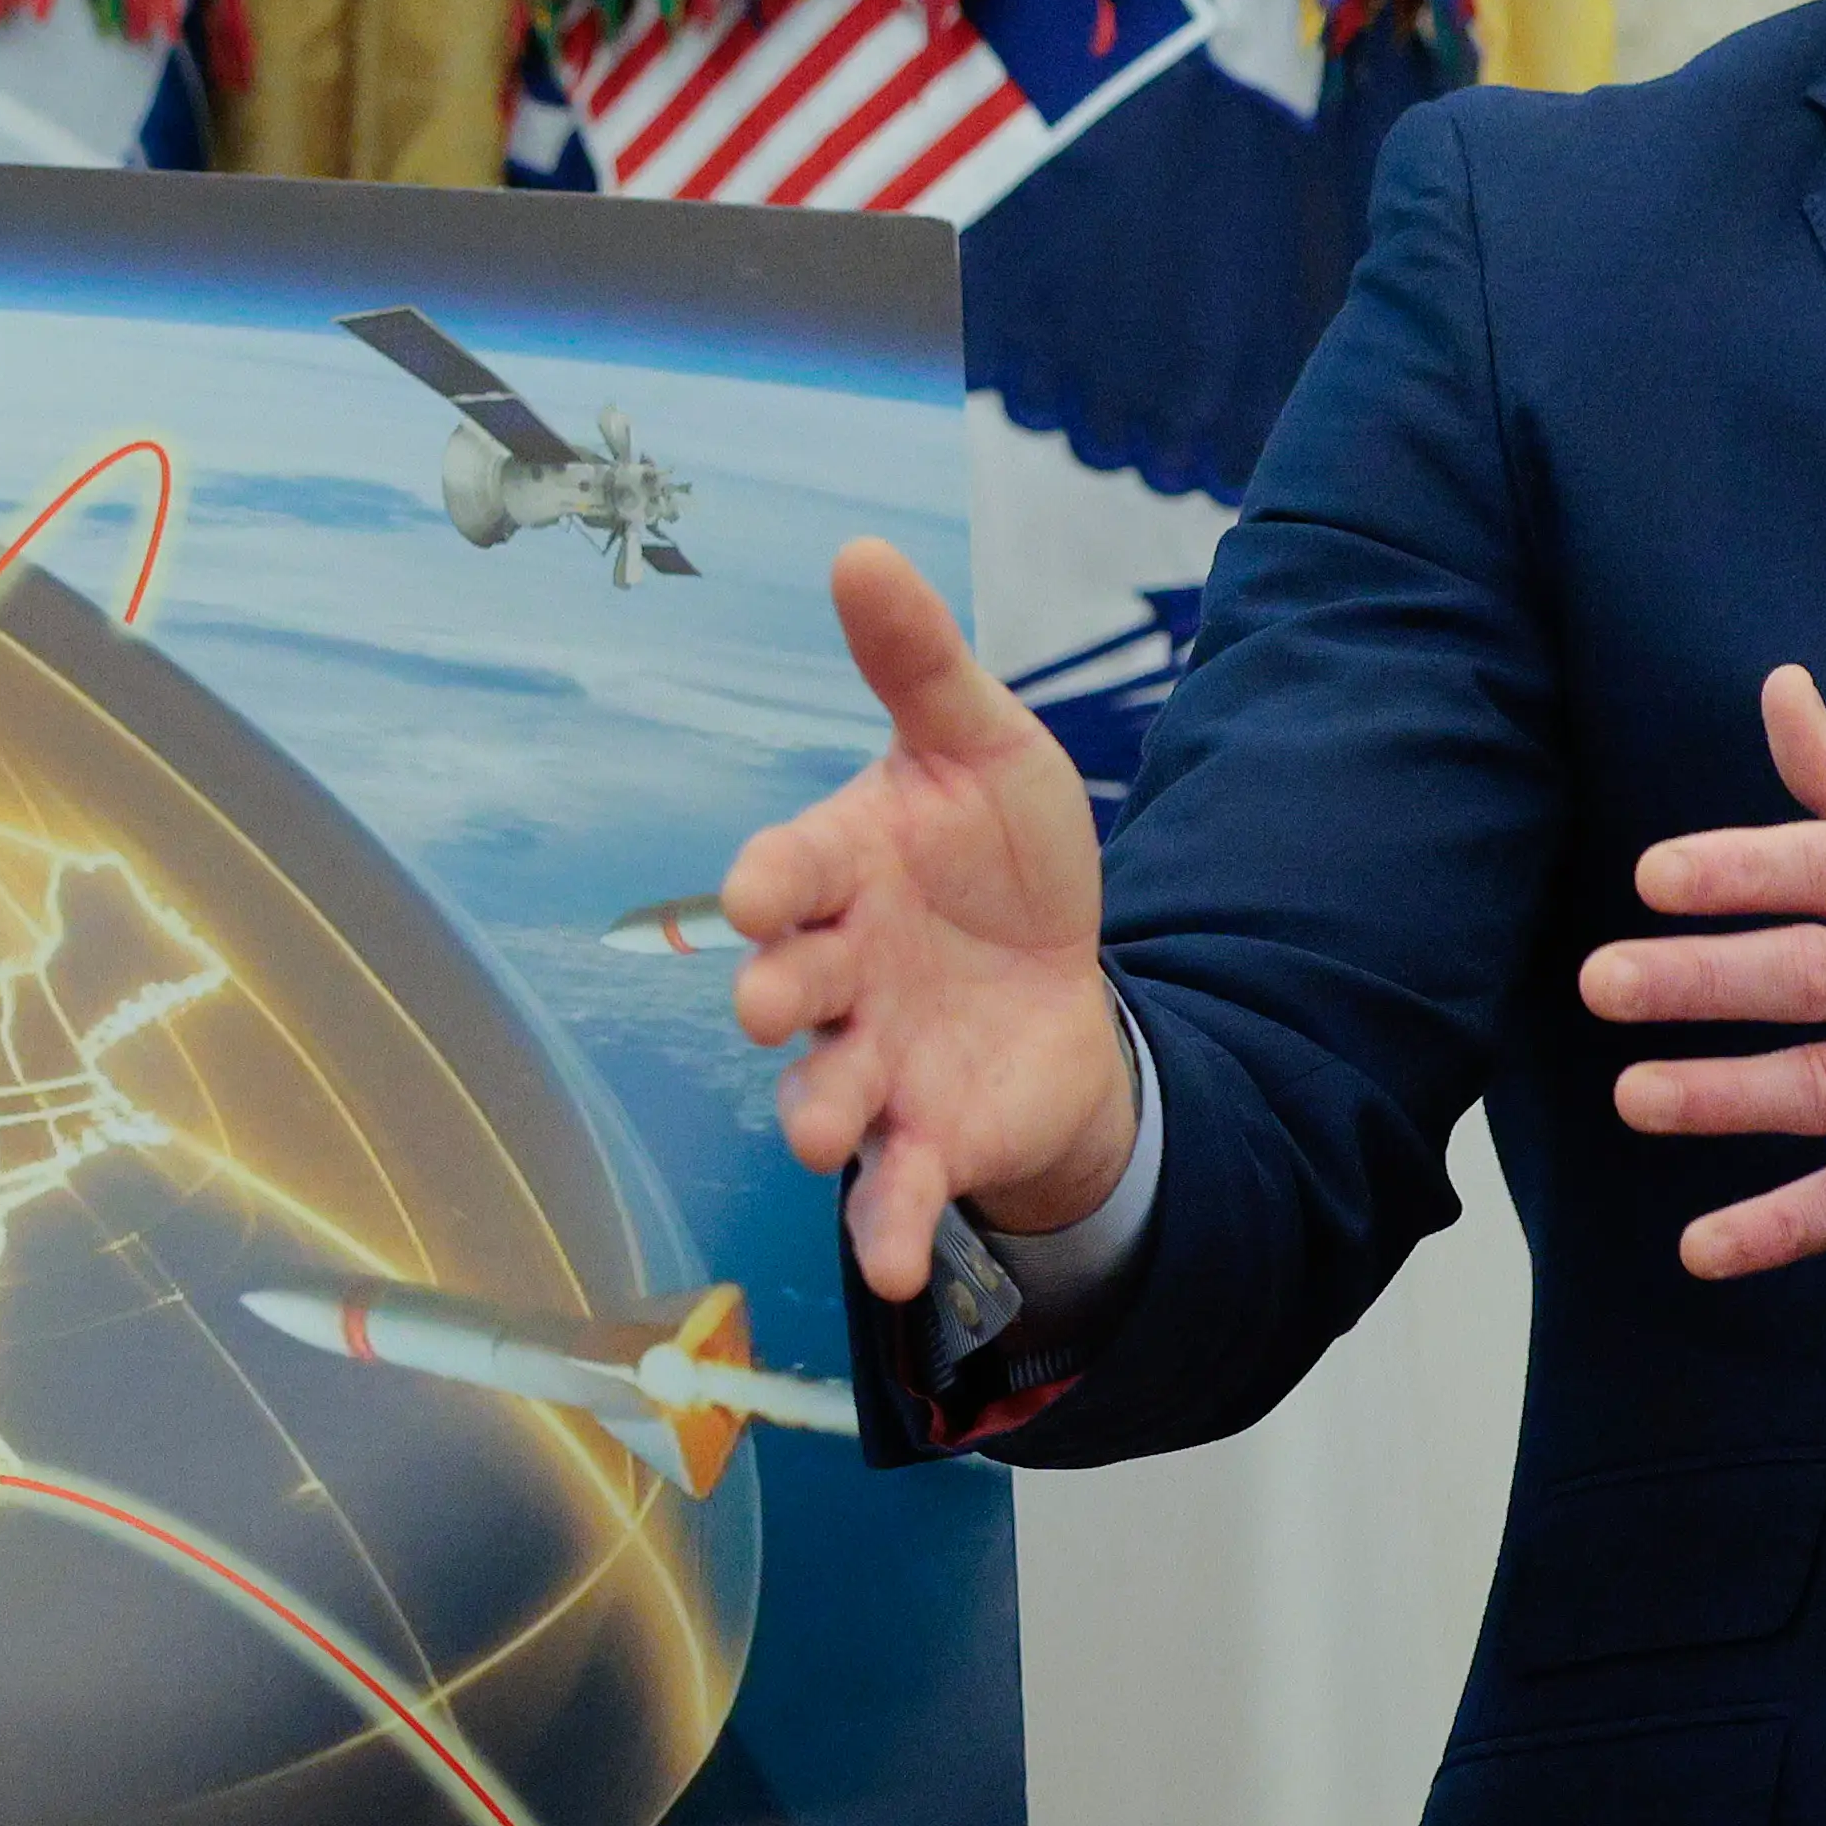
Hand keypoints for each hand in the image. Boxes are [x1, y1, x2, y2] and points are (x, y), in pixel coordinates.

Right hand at [715, 544, 1131, 1301]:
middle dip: (780, 996)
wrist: (1062, 980)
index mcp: (840, 874)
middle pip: (787, 989)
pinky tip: (902, 1275)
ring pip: (821, 1095)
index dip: (771, 888)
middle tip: (785, 999)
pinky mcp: (923, 1139)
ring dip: (817, 1114)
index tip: (762, 894)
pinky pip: (891, 1194)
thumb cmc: (1002, 858)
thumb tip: (860, 550)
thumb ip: (918, 664)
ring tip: (827, 1132)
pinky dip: (888, 1236)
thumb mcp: (983, 747)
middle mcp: (836, 974)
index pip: (785, 877)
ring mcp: (872, 1063)